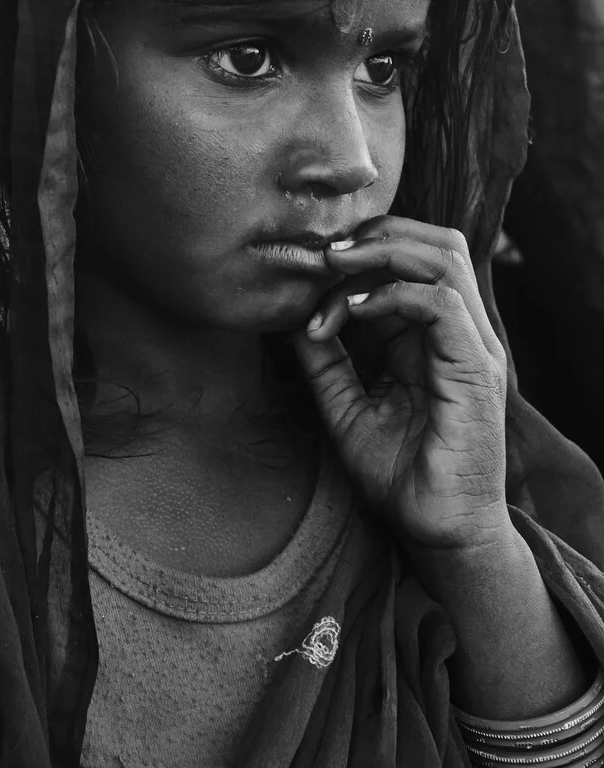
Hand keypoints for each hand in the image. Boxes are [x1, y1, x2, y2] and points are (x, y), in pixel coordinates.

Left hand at [293, 215, 509, 554]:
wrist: (439, 531)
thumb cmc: (402, 475)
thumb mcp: (347, 408)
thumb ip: (326, 363)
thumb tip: (292, 322)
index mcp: (434, 337)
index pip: (411, 262)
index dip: (360, 256)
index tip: (309, 278)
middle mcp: (460, 333)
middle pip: (435, 244)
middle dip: (376, 236)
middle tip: (324, 254)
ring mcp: (472, 347)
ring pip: (443, 260)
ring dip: (383, 253)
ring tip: (336, 267)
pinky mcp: (475, 369)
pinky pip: (442, 304)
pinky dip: (395, 293)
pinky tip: (357, 307)